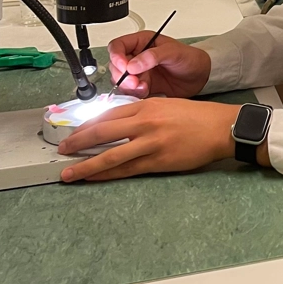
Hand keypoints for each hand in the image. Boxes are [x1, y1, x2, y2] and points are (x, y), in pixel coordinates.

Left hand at [58, 98, 237, 181]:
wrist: (221, 128)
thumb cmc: (197, 117)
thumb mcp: (166, 105)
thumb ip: (143, 113)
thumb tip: (119, 124)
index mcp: (145, 105)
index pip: (107, 115)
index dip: (86, 126)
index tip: (73, 133)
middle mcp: (144, 122)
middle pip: (101, 132)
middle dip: (77, 143)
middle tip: (62, 151)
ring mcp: (150, 142)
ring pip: (109, 155)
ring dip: (86, 166)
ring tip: (69, 173)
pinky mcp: (158, 160)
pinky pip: (127, 170)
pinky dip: (107, 175)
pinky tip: (94, 178)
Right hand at [108, 31, 210, 97]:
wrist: (201, 76)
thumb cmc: (190, 58)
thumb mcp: (173, 52)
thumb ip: (153, 56)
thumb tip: (133, 64)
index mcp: (142, 42)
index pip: (118, 46)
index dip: (117, 56)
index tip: (125, 67)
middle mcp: (137, 57)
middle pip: (116, 65)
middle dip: (122, 75)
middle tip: (135, 81)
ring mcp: (139, 73)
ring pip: (121, 81)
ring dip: (128, 86)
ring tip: (144, 87)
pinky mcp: (143, 87)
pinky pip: (130, 92)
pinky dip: (135, 94)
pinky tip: (146, 92)